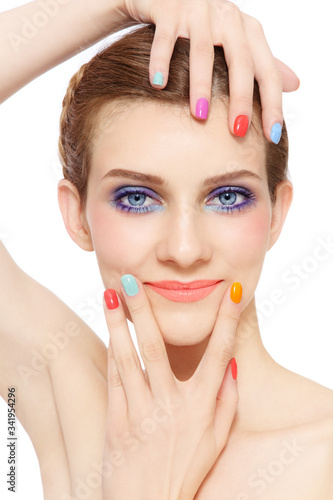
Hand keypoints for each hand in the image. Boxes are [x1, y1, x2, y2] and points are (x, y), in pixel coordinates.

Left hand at [101, 276, 241, 499]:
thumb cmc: (187, 471)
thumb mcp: (217, 441)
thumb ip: (226, 402)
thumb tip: (230, 366)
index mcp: (202, 406)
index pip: (220, 353)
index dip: (228, 319)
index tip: (233, 290)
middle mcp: (171, 405)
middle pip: (157, 347)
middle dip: (145, 309)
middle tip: (132, 279)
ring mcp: (141, 414)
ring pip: (127, 358)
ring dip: (118, 324)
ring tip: (109, 295)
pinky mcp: (117, 423)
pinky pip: (114, 381)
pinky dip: (111, 353)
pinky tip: (109, 332)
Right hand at [114, 0, 298, 141]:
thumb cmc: (205, 25)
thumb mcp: (237, 41)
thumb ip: (261, 63)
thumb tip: (293, 85)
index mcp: (247, 29)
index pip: (266, 70)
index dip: (272, 103)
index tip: (272, 134)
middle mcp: (227, 18)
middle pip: (240, 61)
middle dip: (241, 98)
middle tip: (238, 130)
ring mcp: (197, 12)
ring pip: (202, 52)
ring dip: (201, 85)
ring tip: (200, 115)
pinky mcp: (168, 9)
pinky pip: (165, 39)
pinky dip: (161, 61)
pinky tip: (158, 84)